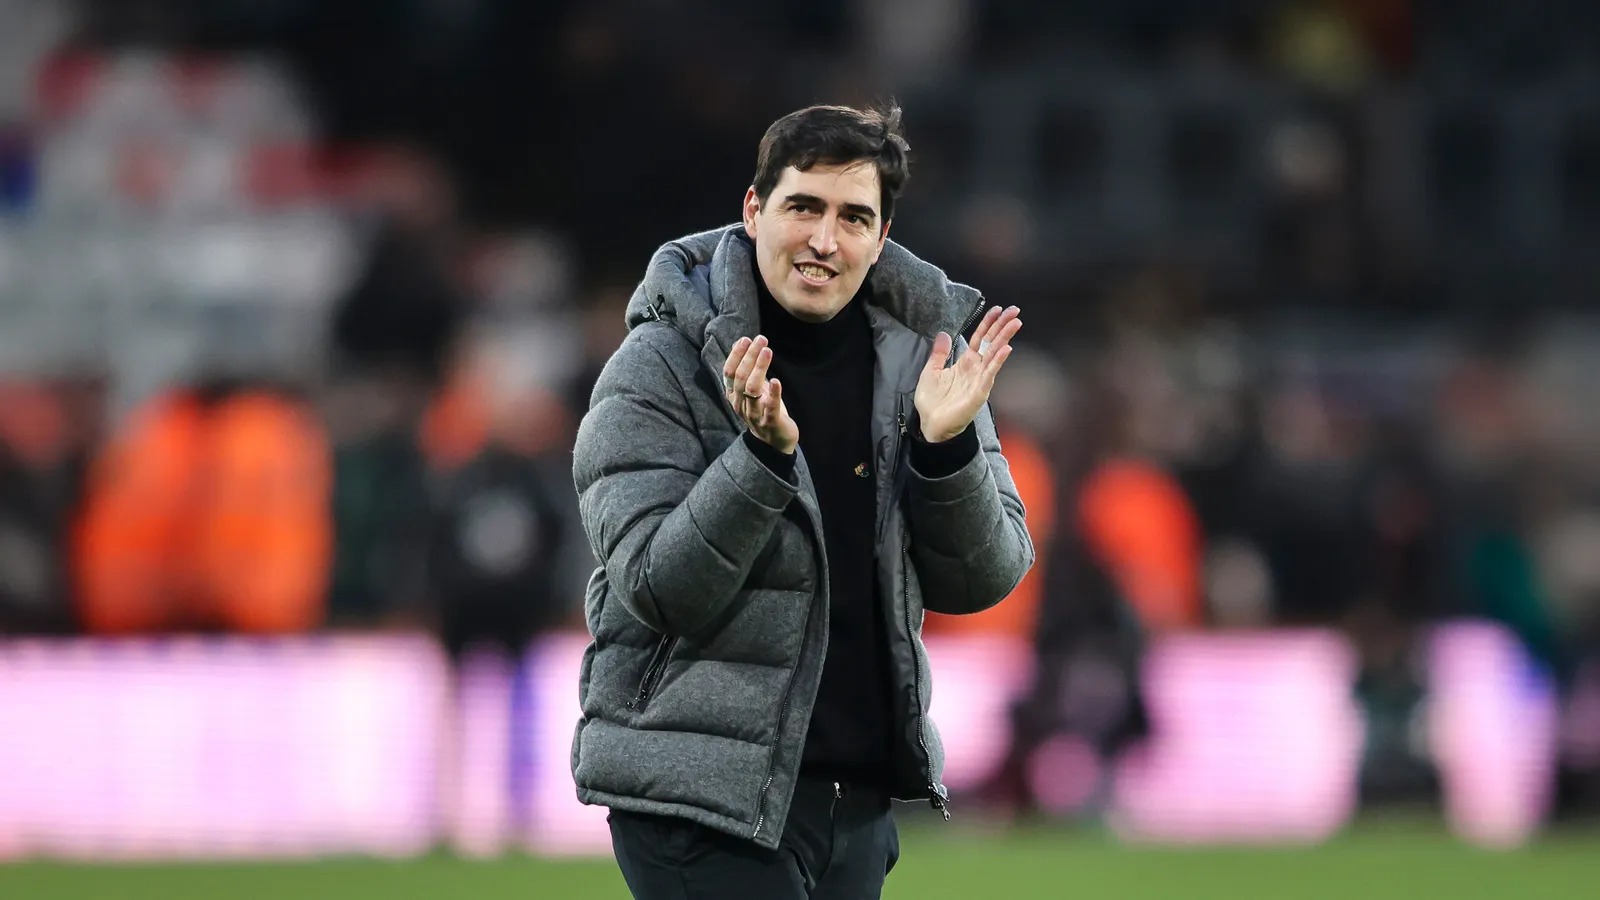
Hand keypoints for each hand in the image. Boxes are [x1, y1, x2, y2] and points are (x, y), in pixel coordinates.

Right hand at [723, 335, 797, 453]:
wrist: (775, 442)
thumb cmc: (763, 410)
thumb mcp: (752, 388)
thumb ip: (744, 367)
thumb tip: (738, 343)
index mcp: (734, 395)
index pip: (729, 372)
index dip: (736, 355)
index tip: (746, 339)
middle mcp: (740, 404)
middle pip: (740, 378)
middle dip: (749, 356)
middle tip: (761, 339)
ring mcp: (754, 414)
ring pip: (752, 390)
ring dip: (759, 368)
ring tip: (767, 351)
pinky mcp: (770, 422)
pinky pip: (770, 408)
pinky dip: (773, 394)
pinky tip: (777, 381)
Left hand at [915, 306, 1021, 442]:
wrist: (931, 426)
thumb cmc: (932, 402)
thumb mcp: (930, 371)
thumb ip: (939, 353)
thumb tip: (944, 333)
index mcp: (965, 363)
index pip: (980, 338)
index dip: (988, 323)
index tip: (997, 309)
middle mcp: (975, 369)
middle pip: (992, 342)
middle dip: (1003, 326)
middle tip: (1015, 311)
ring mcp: (979, 380)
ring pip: (994, 355)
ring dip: (1005, 338)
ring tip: (1015, 324)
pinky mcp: (979, 392)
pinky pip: (990, 374)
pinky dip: (998, 362)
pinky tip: (1006, 350)